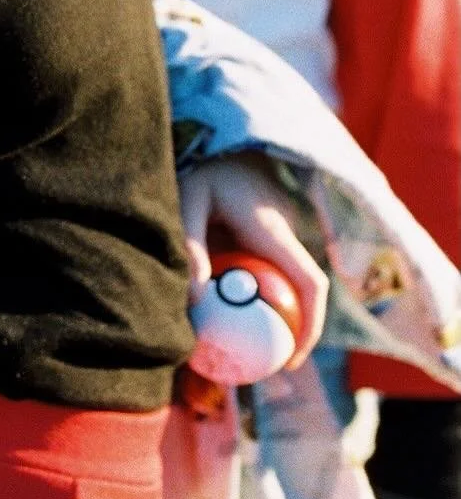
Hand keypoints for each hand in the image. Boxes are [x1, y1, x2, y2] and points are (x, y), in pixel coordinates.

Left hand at [179, 155, 328, 369]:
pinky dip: (261, 296)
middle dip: (294, 333)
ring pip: (287, 284)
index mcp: (274, 229)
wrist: (215, 131)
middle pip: (304, 293)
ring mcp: (278, 232)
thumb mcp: (187, 198)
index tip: (293, 361)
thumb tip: (195, 301)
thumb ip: (191, 245)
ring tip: (246, 350)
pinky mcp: (266, 232)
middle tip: (265, 367)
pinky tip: (230, 314)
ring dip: (276, 316)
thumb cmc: (198, 164)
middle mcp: (285, 232)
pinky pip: (271, 271)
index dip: (311, 326)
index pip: (311, 283)